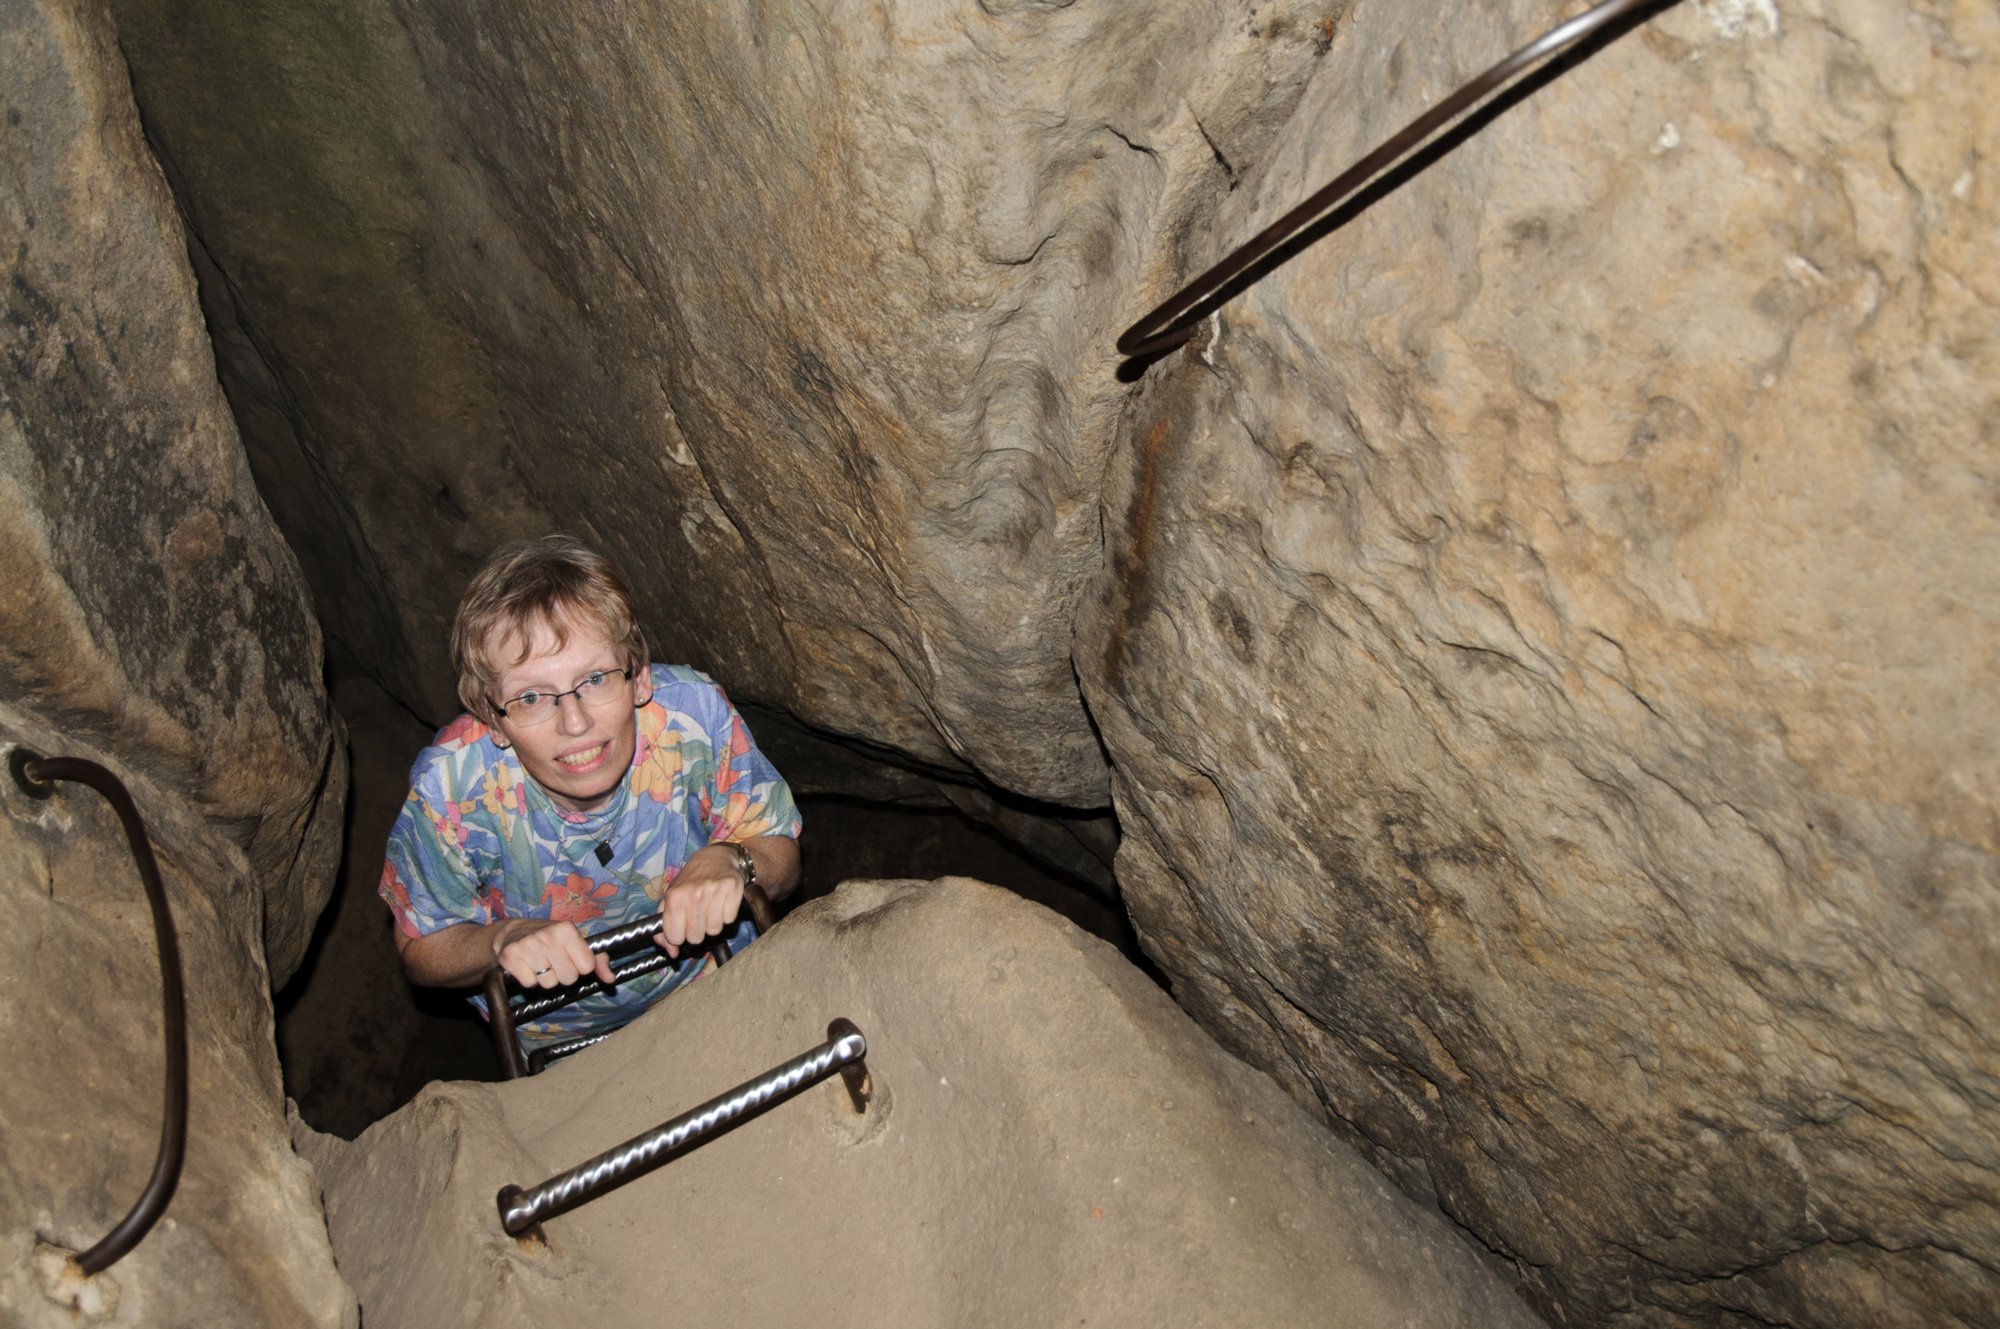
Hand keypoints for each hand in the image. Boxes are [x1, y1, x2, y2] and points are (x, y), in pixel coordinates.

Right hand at [490, 917, 614, 988]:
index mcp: (567, 930)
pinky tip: (527, 967)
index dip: (580, 967)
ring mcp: (528, 946)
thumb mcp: (576, 942)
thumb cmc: (550, 938)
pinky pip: (530, 984)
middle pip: (569, 978)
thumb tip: (611, 978)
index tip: (572, 959)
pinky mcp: (511, 958)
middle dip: (563, 975)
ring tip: (540, 964)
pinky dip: (529, 980)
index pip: (587, 966)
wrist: (511, 933)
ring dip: (545, 979)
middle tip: (554, 963)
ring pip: (549, 984)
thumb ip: (597, 959)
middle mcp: (548, 936)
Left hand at [653, 844, 744, 957]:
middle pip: (696, 937)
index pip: (675, 937)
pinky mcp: (733, 889)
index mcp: (675, 897)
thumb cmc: (691, 881)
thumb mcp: (671, 899)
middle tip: (698, 915)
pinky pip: (729, 920)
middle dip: (697, 930)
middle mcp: (694, 894)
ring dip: (713, 923)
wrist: (717, 858)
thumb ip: (664, 928)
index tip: (682, 925)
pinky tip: (722, 902)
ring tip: (710, 907)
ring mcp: (715, 891)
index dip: (679, 935)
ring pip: (714, 931)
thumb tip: (672, 953)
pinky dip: (726, 915)